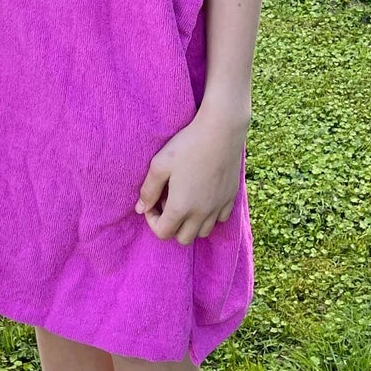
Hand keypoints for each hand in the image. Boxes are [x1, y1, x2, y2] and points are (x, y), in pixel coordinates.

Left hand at [135, 106, 246, 245]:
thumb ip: (148, 190)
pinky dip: (209, 215)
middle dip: (171, 225)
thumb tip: (140, 209)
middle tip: (167, 201)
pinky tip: (203, 196)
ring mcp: (218, 207)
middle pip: (183, 238)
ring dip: (191, 223)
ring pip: (203, 232)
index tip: (152, 201)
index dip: (152, 220)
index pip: (162, 233)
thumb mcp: (159, 164)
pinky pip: (220, 219)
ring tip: (185, 199)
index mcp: (181, 207)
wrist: (221, 132)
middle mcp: (201, 214)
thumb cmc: (187, 146)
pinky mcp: (231, 198)